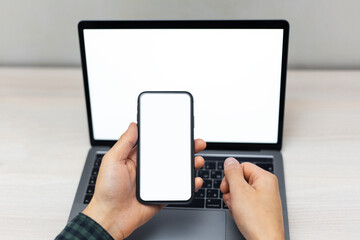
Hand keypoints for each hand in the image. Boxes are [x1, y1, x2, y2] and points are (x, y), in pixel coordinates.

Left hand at [82, 123, 205, 239]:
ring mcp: (156, 182)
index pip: (156, 143)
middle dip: (185, 148)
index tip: (179, 129)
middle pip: (171, 155)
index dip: (168, 136)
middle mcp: (148, 169)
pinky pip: (179, 188)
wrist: (111, 218)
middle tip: (195, 143)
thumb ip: (125, 142)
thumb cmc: (107, 190)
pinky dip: (190, 184)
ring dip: (190, 164)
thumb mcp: (113, 160)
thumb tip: (133, 125)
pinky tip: (195, 179)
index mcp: (136, 158)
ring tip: (197, 160)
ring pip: (178, 170)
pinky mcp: (162, 195)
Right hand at [220, 158, 284, 239]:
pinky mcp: (261, 208)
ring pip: (241, 191)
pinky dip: (239, 208)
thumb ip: (232, 173)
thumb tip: (229, 161)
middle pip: (240, 179)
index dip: (230, 177)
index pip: (241, 166)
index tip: (226, 188)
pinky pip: (245, 202)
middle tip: (232, 200)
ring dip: (234, 200)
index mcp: (265, 178)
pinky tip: (239, 215)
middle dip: (232, 190)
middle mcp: (267, 186)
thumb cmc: (257, 220)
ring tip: (237, 210)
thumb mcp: (239, 192)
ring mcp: (264, 198)